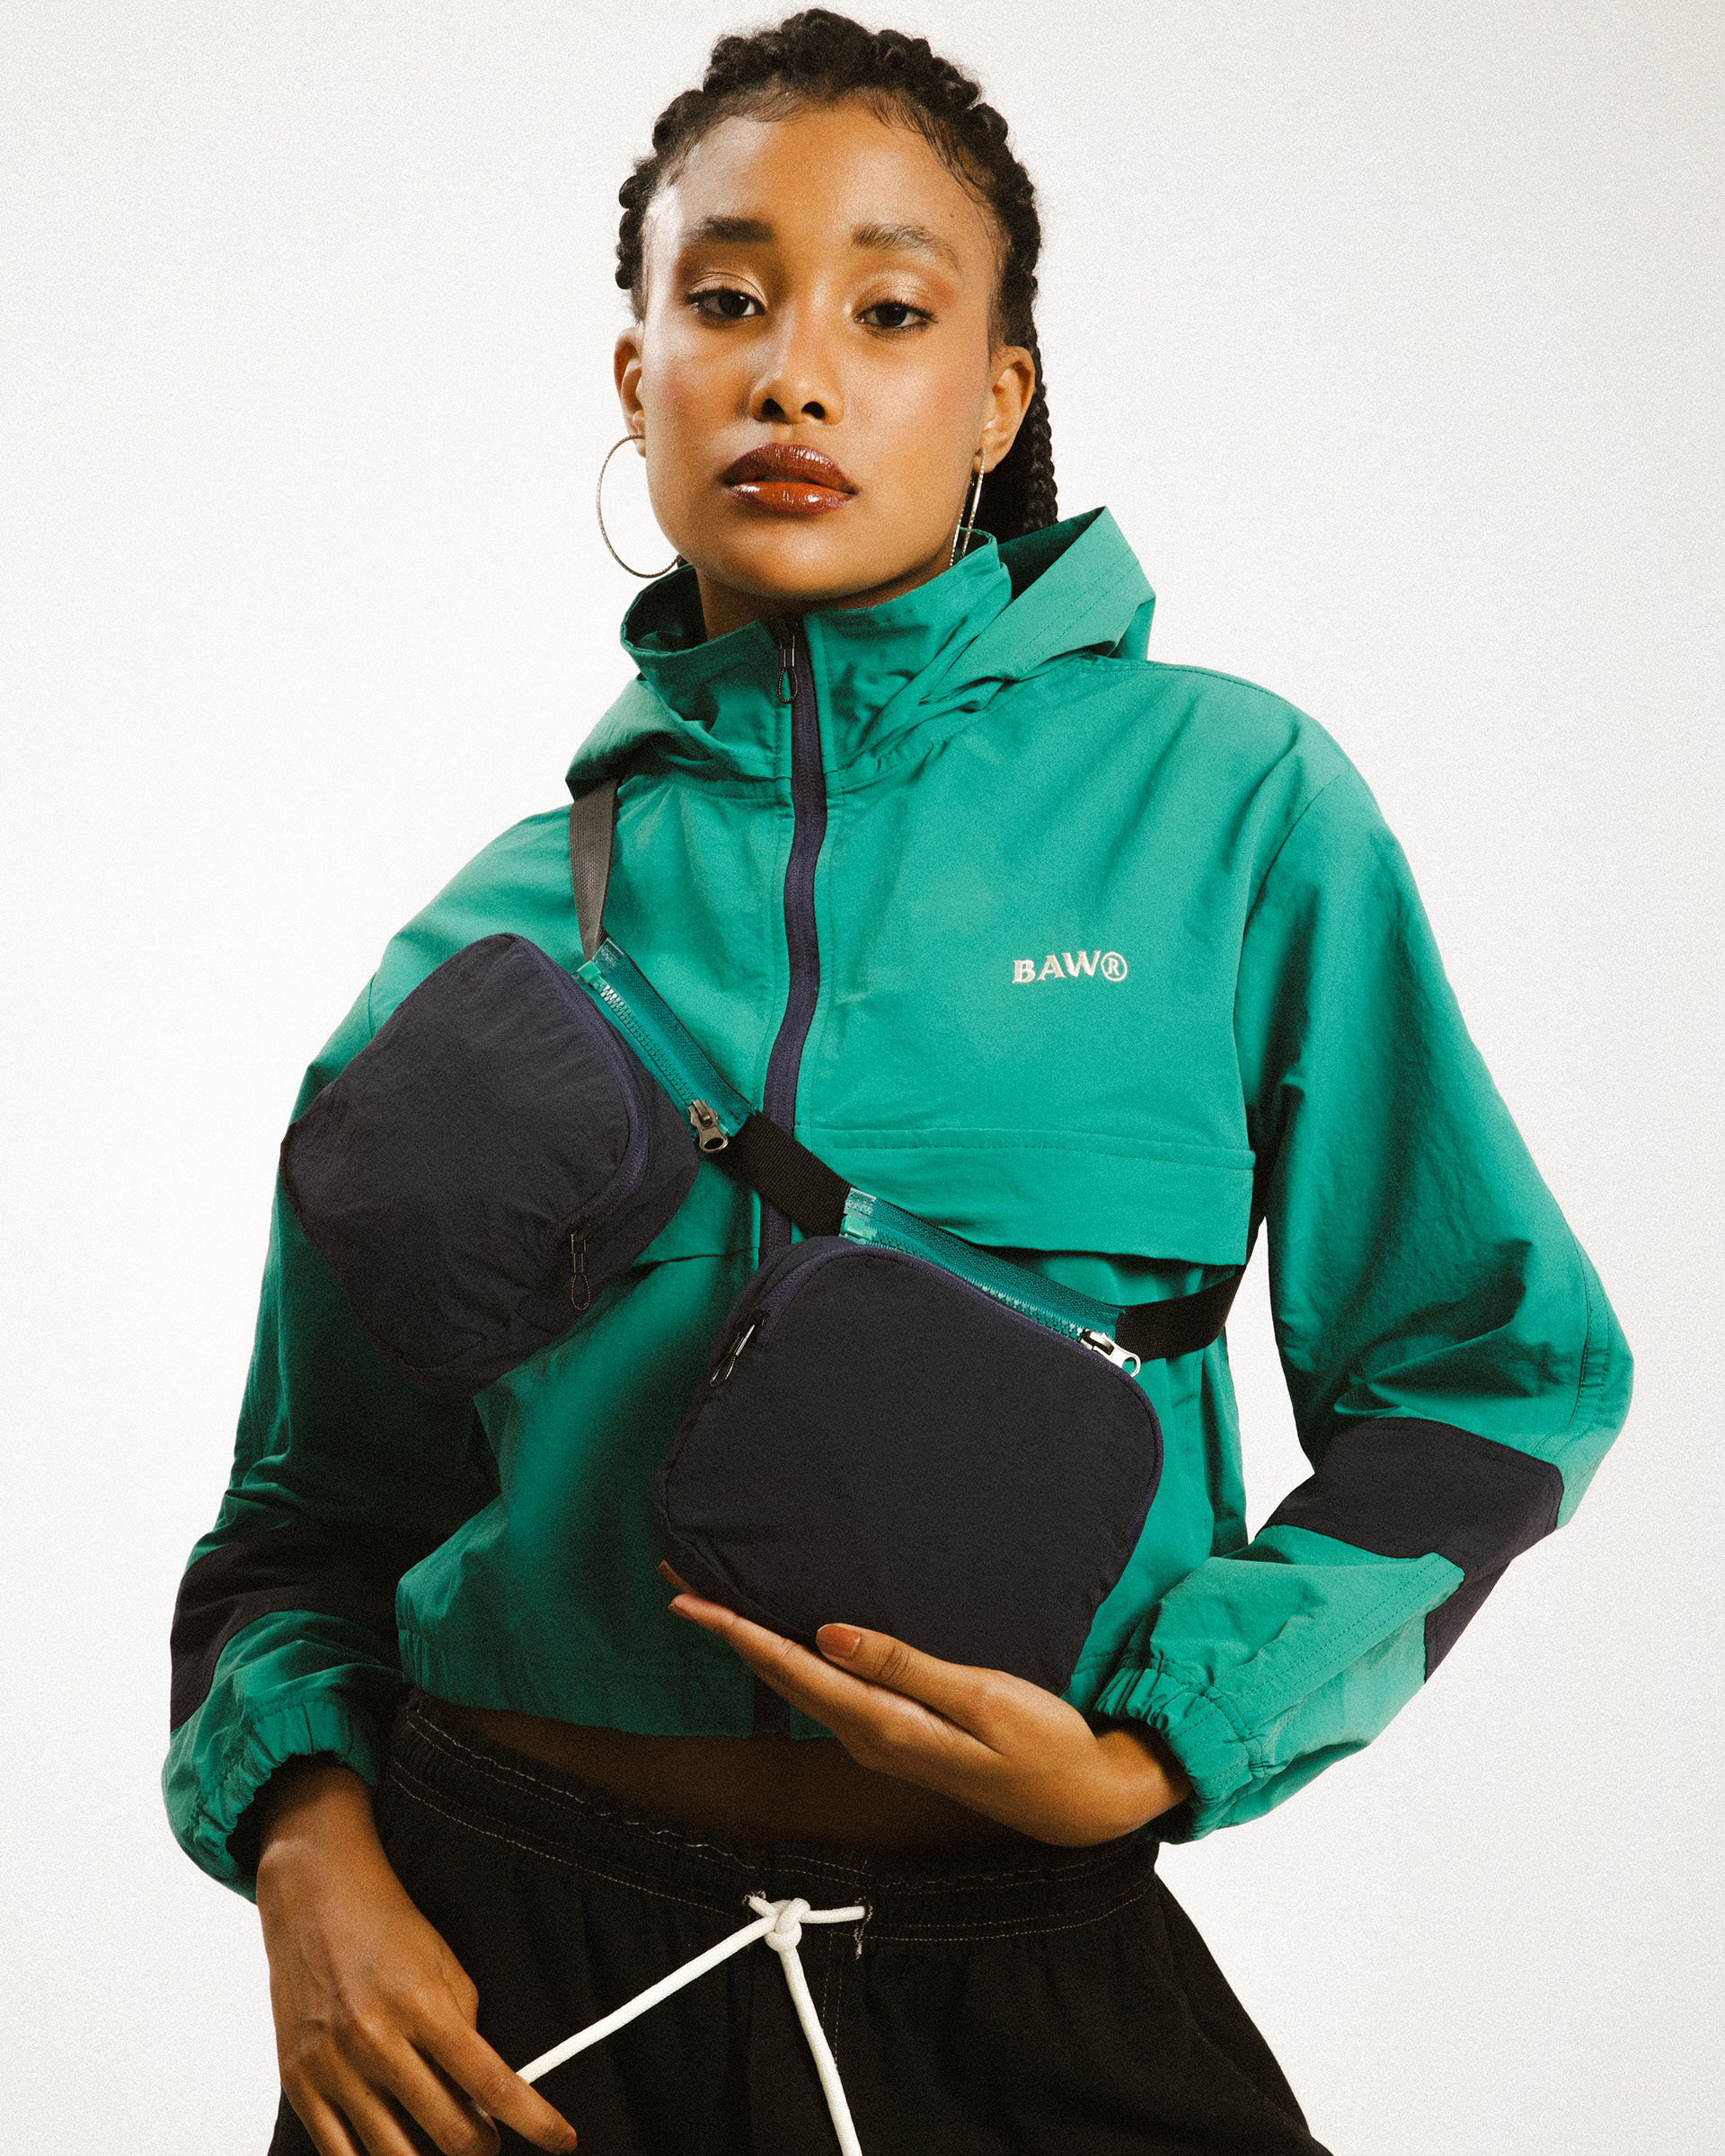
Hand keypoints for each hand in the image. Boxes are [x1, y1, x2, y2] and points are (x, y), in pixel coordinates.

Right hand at [255, 1762, 577, 2155]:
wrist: (315, 1896)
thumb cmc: (388, 1927)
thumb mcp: (446, 1965)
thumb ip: (467, 2032)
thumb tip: (485, 2099)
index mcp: (423, 2005)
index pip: (493, 2084)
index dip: (536, 2122)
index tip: (562, 2140)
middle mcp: (376, 2041)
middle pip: (448, 2134)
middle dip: (483, 2149)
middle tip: (490, 2140)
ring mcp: (334, 2068)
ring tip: (445, 2145)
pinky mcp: (300, 2085)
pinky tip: (397, 2152)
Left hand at [663, 1578, 1189, 1846]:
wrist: (1077, 1797)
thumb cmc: (1039, 1742)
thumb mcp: (979, 1697)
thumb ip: (903, 1667)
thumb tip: (829, 1636)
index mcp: (883, 1724)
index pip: (789, 1667)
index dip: (734, 1629)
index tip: (686, 1595)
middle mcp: (867, 1735)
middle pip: (777, 1673)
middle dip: (724, 1626)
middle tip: (678, 1576)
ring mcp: (878, 1737)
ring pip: (794, 1680)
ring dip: (749, 1639)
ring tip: (713, 1598)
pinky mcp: (896, 1732)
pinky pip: (823, 1688)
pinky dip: (788, 1655)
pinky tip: (783, 1636)